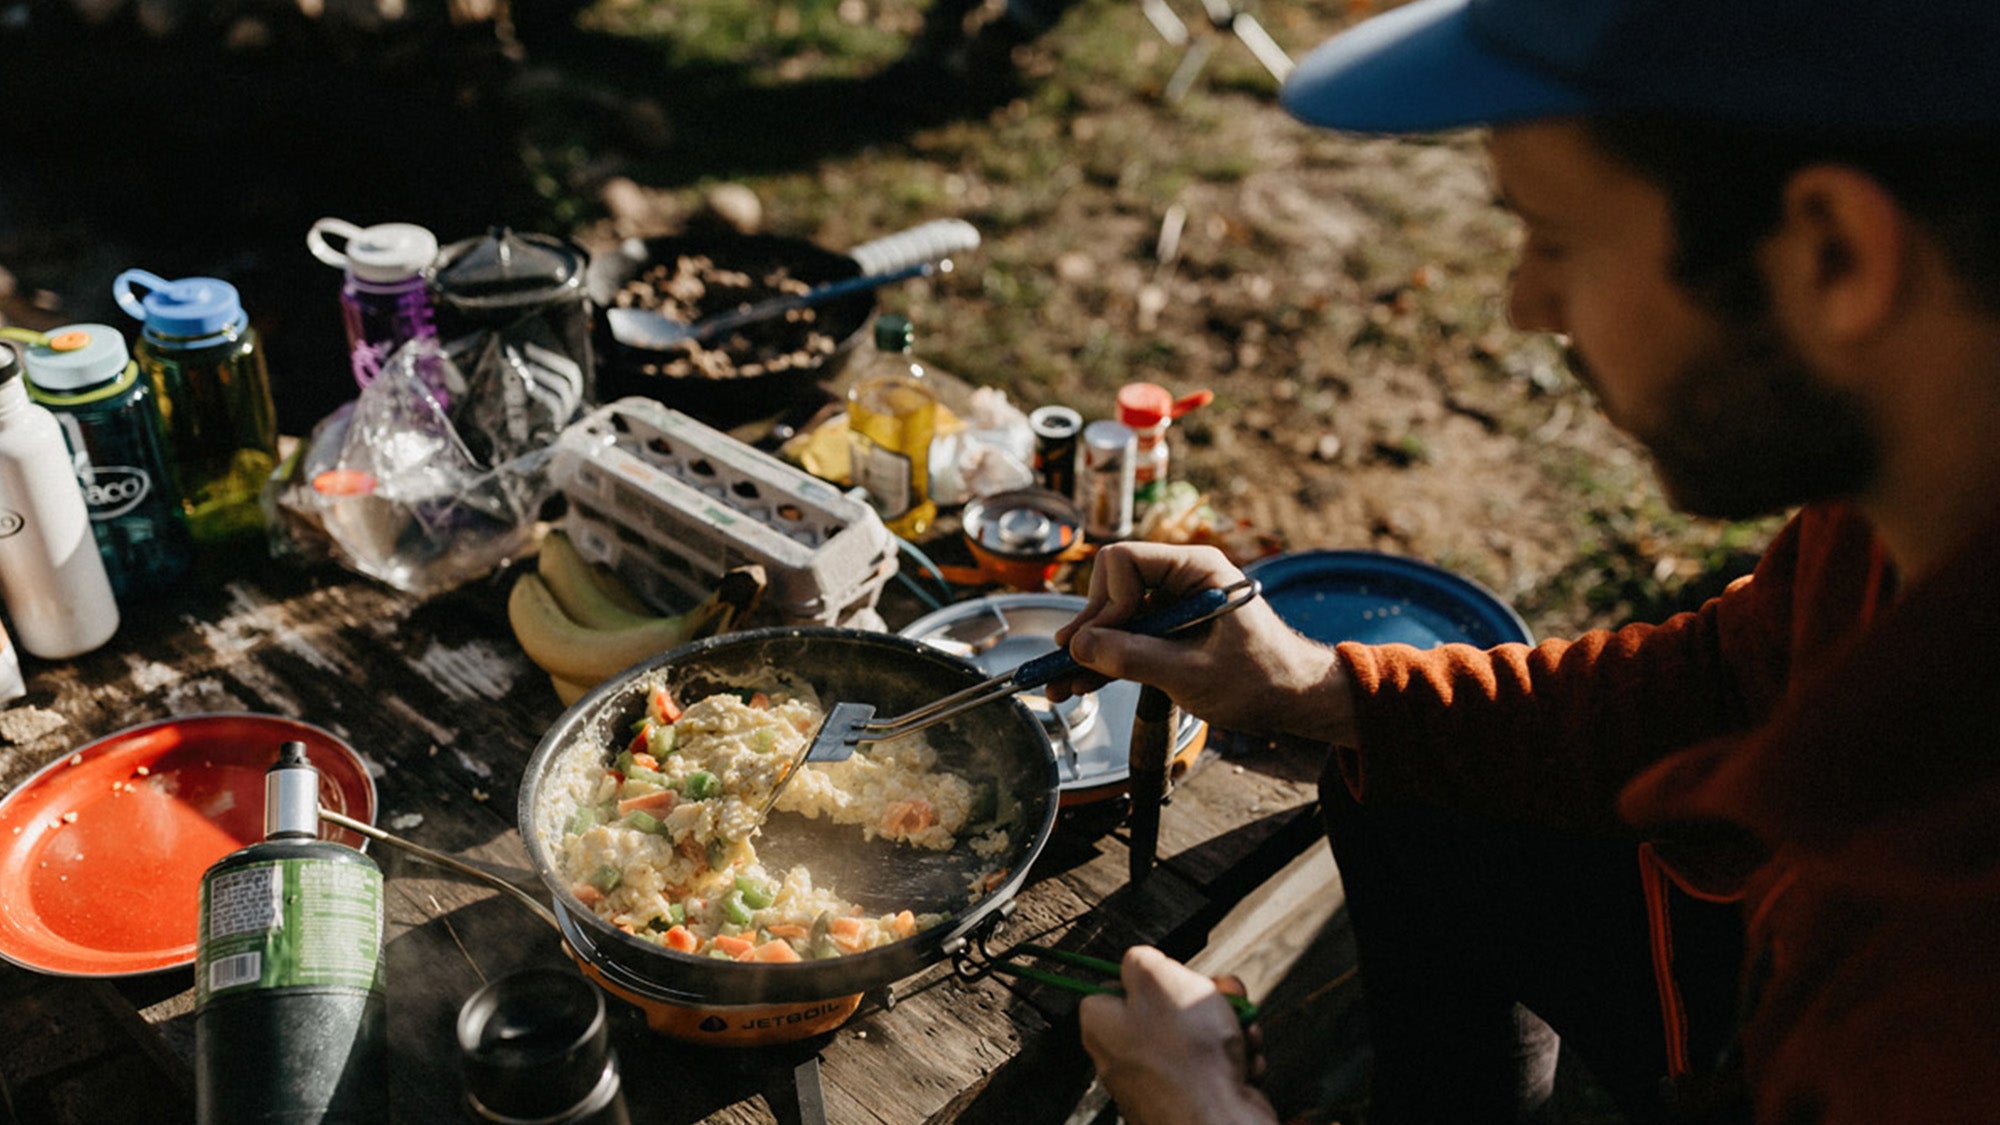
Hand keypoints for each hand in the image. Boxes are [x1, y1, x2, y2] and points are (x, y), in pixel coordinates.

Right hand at [1050, 543, 1356, 744]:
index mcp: (1196, 568)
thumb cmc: (1261, 679)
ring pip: (1114, 614)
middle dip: (1089, 628)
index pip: (1123, 561)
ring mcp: (1174, 602)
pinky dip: (1108, 658)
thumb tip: (1078, 647)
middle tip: (1065, 665)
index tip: (1104, 643)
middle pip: (1111, 586)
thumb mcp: (1193, 674)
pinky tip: (1082, 682)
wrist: (1296, 698)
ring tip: (1060, 685)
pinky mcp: (1172, 628)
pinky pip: (1129, 635)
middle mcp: (1181, 576)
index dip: (1105, 602)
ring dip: (1090, 649)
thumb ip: (1134, 657)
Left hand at [1079, 946, 1276, 1124]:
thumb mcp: (1156, 977)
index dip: (1150, 976)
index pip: (1115, 987)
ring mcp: (1162, 1083)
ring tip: (1239, 1037)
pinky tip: (1244, 1066)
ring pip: (1201, 1036)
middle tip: (1222, 998)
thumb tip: (1139, 962)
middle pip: (1167, 1009)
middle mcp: (1126, 1057)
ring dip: (1230, 1029)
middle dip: (1206, 1000)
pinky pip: (1218, 1067)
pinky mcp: (1195, 1101)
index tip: (1172, 975)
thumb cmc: (1187, 1053)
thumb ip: (1140, 960)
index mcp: (1104, 1026)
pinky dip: (1238, 1060)